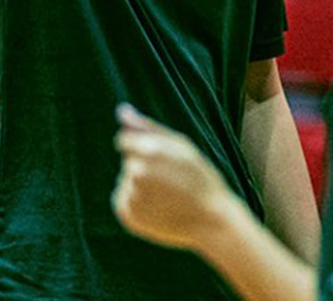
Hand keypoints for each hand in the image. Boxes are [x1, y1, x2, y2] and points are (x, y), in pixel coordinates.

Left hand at [111, 104, 234, 253]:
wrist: (211, 222)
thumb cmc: (200, 178)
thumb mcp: (181, 146)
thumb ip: (147, 127)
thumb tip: (121, 110)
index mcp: (151, 150)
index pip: (123, 140)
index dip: (142, 148)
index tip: (160, 160)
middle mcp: (137, 173)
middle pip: (127, 161)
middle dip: (143, 166)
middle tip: (171, 180)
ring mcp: (132, 195)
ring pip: (126, 181)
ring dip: (140, 185)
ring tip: (167, 196)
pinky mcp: (128, 216)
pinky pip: (123, 200)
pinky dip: (137, 203)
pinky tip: (159, 208)